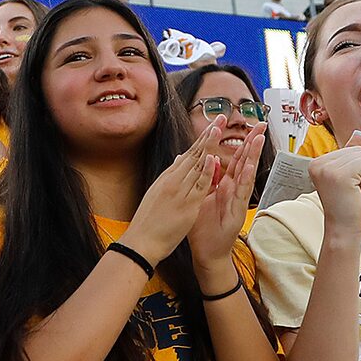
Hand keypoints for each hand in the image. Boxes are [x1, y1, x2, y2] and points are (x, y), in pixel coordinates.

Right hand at [121, 125, 220, 264]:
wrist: (140, 242)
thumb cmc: (149, 223)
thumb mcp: (157, 194)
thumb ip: (170, 177)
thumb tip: (177, 160)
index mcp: (167, 178)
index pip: (188, 154)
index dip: (202, 139)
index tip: (212, 126)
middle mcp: (173, 181)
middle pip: (194, 153)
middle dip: (208, 135)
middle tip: (220, 118)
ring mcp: (179, 191)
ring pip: (197, 164)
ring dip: (209, 145)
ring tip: (219, 128)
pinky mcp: (185, 205)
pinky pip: (198, 185)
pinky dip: (206, 171)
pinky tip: (213, 158)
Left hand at [188, 131, 259, 284]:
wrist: (207, 252)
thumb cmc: (204, 227)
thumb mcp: (201, 198)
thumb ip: (205, 179)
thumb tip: (204, 160)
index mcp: (224, 185)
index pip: (233, 159)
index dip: (238, 141)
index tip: (244, 124)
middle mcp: (234, 190)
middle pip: (244, 162)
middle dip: (252, 143)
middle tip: (261, 124)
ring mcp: (238, 201)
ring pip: (246, 175)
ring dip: (252, 156)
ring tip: (258, 139)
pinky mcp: (238, 212)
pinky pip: (241, 194)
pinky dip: (245, 180)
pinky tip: (249, 167)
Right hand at [310, 130, 360, 236]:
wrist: (344, 230)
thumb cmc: (348, 205)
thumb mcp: (349, 175)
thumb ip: (350, 153)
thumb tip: (358, 133)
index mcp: (316, 162)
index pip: (350, 148)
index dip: (355, 168)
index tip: (346, 187)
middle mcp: (317, 163)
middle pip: (357, 149)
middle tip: (350, 191)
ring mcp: (327, 168)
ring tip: (352, 192)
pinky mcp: (340, 175)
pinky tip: (356, 193)